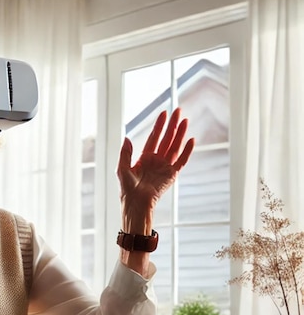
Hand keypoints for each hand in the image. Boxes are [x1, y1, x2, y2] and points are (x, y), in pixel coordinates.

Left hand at [117, 107, 193, 230]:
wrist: (136, 203)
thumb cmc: (127, 189)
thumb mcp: (122, 168)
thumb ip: (125, 153)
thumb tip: (127, 137)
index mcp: (145, 158)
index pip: (154, 137)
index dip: (159, 126)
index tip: (164, 113)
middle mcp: (156, 160)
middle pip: (167, 138)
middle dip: (173, 125)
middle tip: (178, 111)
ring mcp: (165, 166)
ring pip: (175, 146)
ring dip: (180, 134)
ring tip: (186, 120)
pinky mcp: (172, 174)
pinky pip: (181, 161)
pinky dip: (187, 151)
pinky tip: (191, 140)